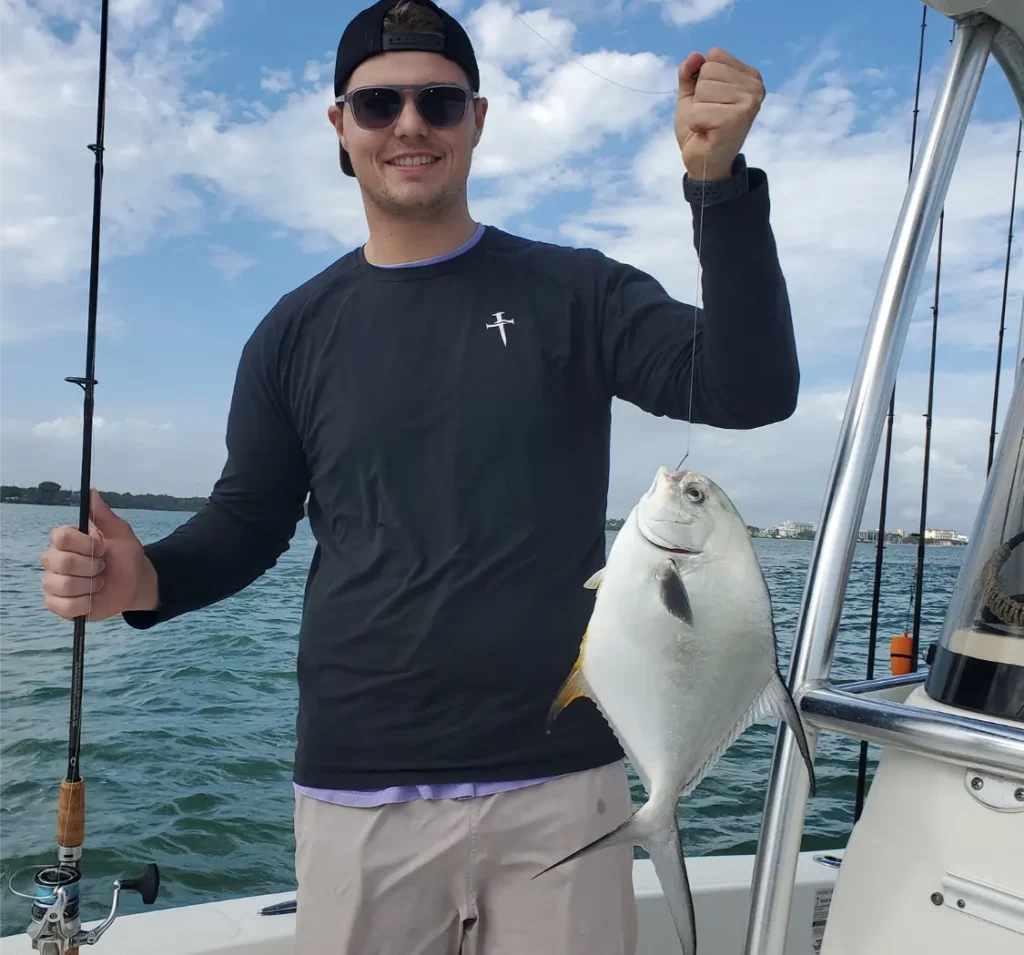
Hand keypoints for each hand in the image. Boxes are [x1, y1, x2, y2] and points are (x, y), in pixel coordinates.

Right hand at [41, 488, 157, 620]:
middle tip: (103, 567)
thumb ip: (104, 514)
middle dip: (91, 566)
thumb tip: (91, 491)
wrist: (135, 583)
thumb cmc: (125, 555)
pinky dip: (85, 603)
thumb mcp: (120, 533)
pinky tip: (93, 598)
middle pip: (60, 562)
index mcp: (65, 540)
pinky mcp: (57, 604)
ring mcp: (53, 583)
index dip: (85, 544)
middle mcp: (53, 560)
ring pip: (63, 585)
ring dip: (90, 585)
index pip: (60, 537)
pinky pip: (64, 606)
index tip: (103, 548)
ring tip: (99, 583)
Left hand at [675, 47, 764, 180]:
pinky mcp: (738, 119)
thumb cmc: (701, 127)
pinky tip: (708, 132)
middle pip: (708, 70)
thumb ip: (690, 73)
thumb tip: (695, 56)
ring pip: (703, 89)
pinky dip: (696, 124)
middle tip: (709, 116)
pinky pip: (699, 110)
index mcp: (749, 76)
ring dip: (698, 111)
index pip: (715, 55)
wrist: (704, 162)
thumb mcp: (692, 95)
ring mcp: (749, 102)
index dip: (702, 80)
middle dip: (700, 96)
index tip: (711, 101)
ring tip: (709, 124)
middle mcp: (755, 86)